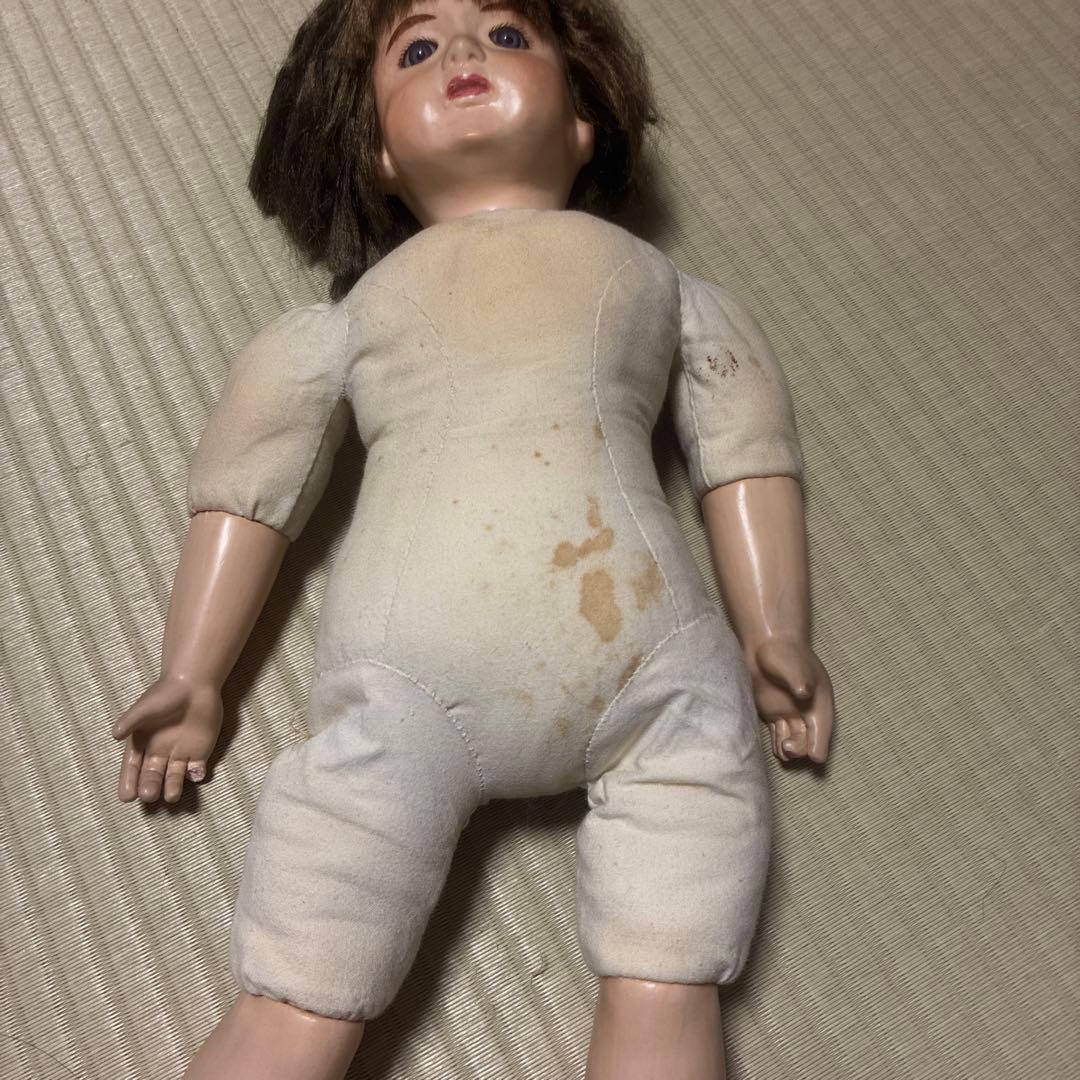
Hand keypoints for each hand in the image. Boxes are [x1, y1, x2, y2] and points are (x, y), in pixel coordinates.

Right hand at [112, 675, 222, 802]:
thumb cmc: (165, 693)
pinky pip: (197, 769)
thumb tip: (115, 735)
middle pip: (152, 775)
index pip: (132, 767)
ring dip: (172, 786)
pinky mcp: (200, 753)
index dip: (128, 781)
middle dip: (149, 786)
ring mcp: (180, 754)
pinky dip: (196, 774)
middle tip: (148, 796)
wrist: (195, 684)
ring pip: (174, 777)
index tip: (126, 797)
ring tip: (171, 796)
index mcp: (142, 744)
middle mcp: (159, 753)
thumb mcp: (144, 706)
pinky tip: (195, 774)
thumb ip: (131, 720)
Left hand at [744, 636, 833, 763]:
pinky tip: (778, 752)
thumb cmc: (783, 652)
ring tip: (783, 752)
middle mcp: (807, 710)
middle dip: (802, 747)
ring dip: (791, 749)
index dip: (820, 742)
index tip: (816, 758)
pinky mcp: (774, 714)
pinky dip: (779, 745)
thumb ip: (799, 679)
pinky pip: (780, 735)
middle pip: (809, 737)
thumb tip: (804, 693)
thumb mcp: (793, 664)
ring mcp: (790, 713)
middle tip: (789, 748)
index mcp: (818, 699)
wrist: (765, 645)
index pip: (822, 727)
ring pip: (795, 739)